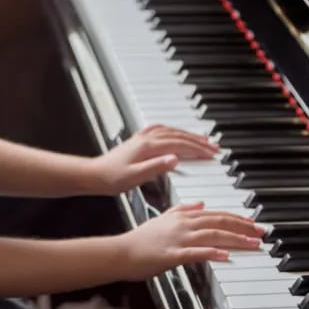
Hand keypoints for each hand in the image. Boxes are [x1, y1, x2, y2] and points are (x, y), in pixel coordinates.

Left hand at [88, 124, 218, 194]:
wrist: (94, 174)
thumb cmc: (112, 179)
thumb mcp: (136, 177)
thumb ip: (156, 167)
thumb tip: (175, 159)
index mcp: (148, 147)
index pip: (180, 145)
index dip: (198, 149)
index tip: (212, 153)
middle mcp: (146, 139)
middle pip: (178, 135)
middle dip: (198, 140)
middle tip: (214, 146)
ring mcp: (142, 138)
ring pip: (171, 131)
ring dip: (188, 134)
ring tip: (202, 139)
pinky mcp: (138, 140)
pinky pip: (160, 129)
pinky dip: (173, 130)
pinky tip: (175, 132)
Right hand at [121, 201, 264, 279]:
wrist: (122, 251)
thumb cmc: (141, 239)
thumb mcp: (162, 218)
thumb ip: (182, 210)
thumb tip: (200, 204)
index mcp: (183, 216)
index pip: (216, 214)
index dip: (237, 218)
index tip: (253, 223)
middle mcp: (183, 225)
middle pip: (219, 223)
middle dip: (243, 227)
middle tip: (262, 233)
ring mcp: (178, 239)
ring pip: (213, 236)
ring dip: (236, 240)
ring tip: (253, 244)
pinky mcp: (173, 254)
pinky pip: (196, 252)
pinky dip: (212, 253)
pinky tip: (226, 256)